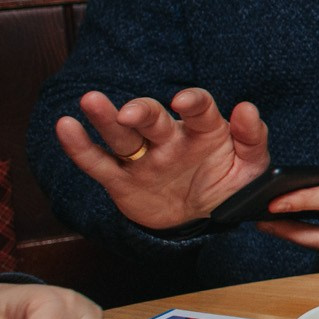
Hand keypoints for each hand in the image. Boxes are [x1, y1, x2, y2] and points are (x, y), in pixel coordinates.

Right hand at [53, 88, 268, 229]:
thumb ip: (253, 138)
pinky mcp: (122, 180)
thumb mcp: (252, 166)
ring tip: (90, 101)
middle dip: (141, 111)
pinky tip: (66, 127)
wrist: (200, 218)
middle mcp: (170, 138)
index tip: (183, 101)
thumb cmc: (227, 183)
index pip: (198, 109)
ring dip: (106, 119)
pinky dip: (80, 147)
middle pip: (152, 118)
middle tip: (131, 112)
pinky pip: (98, 163)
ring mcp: (144, 158)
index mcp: (204, 131)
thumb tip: (246, 108)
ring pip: (122, 135)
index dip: (192, 102)